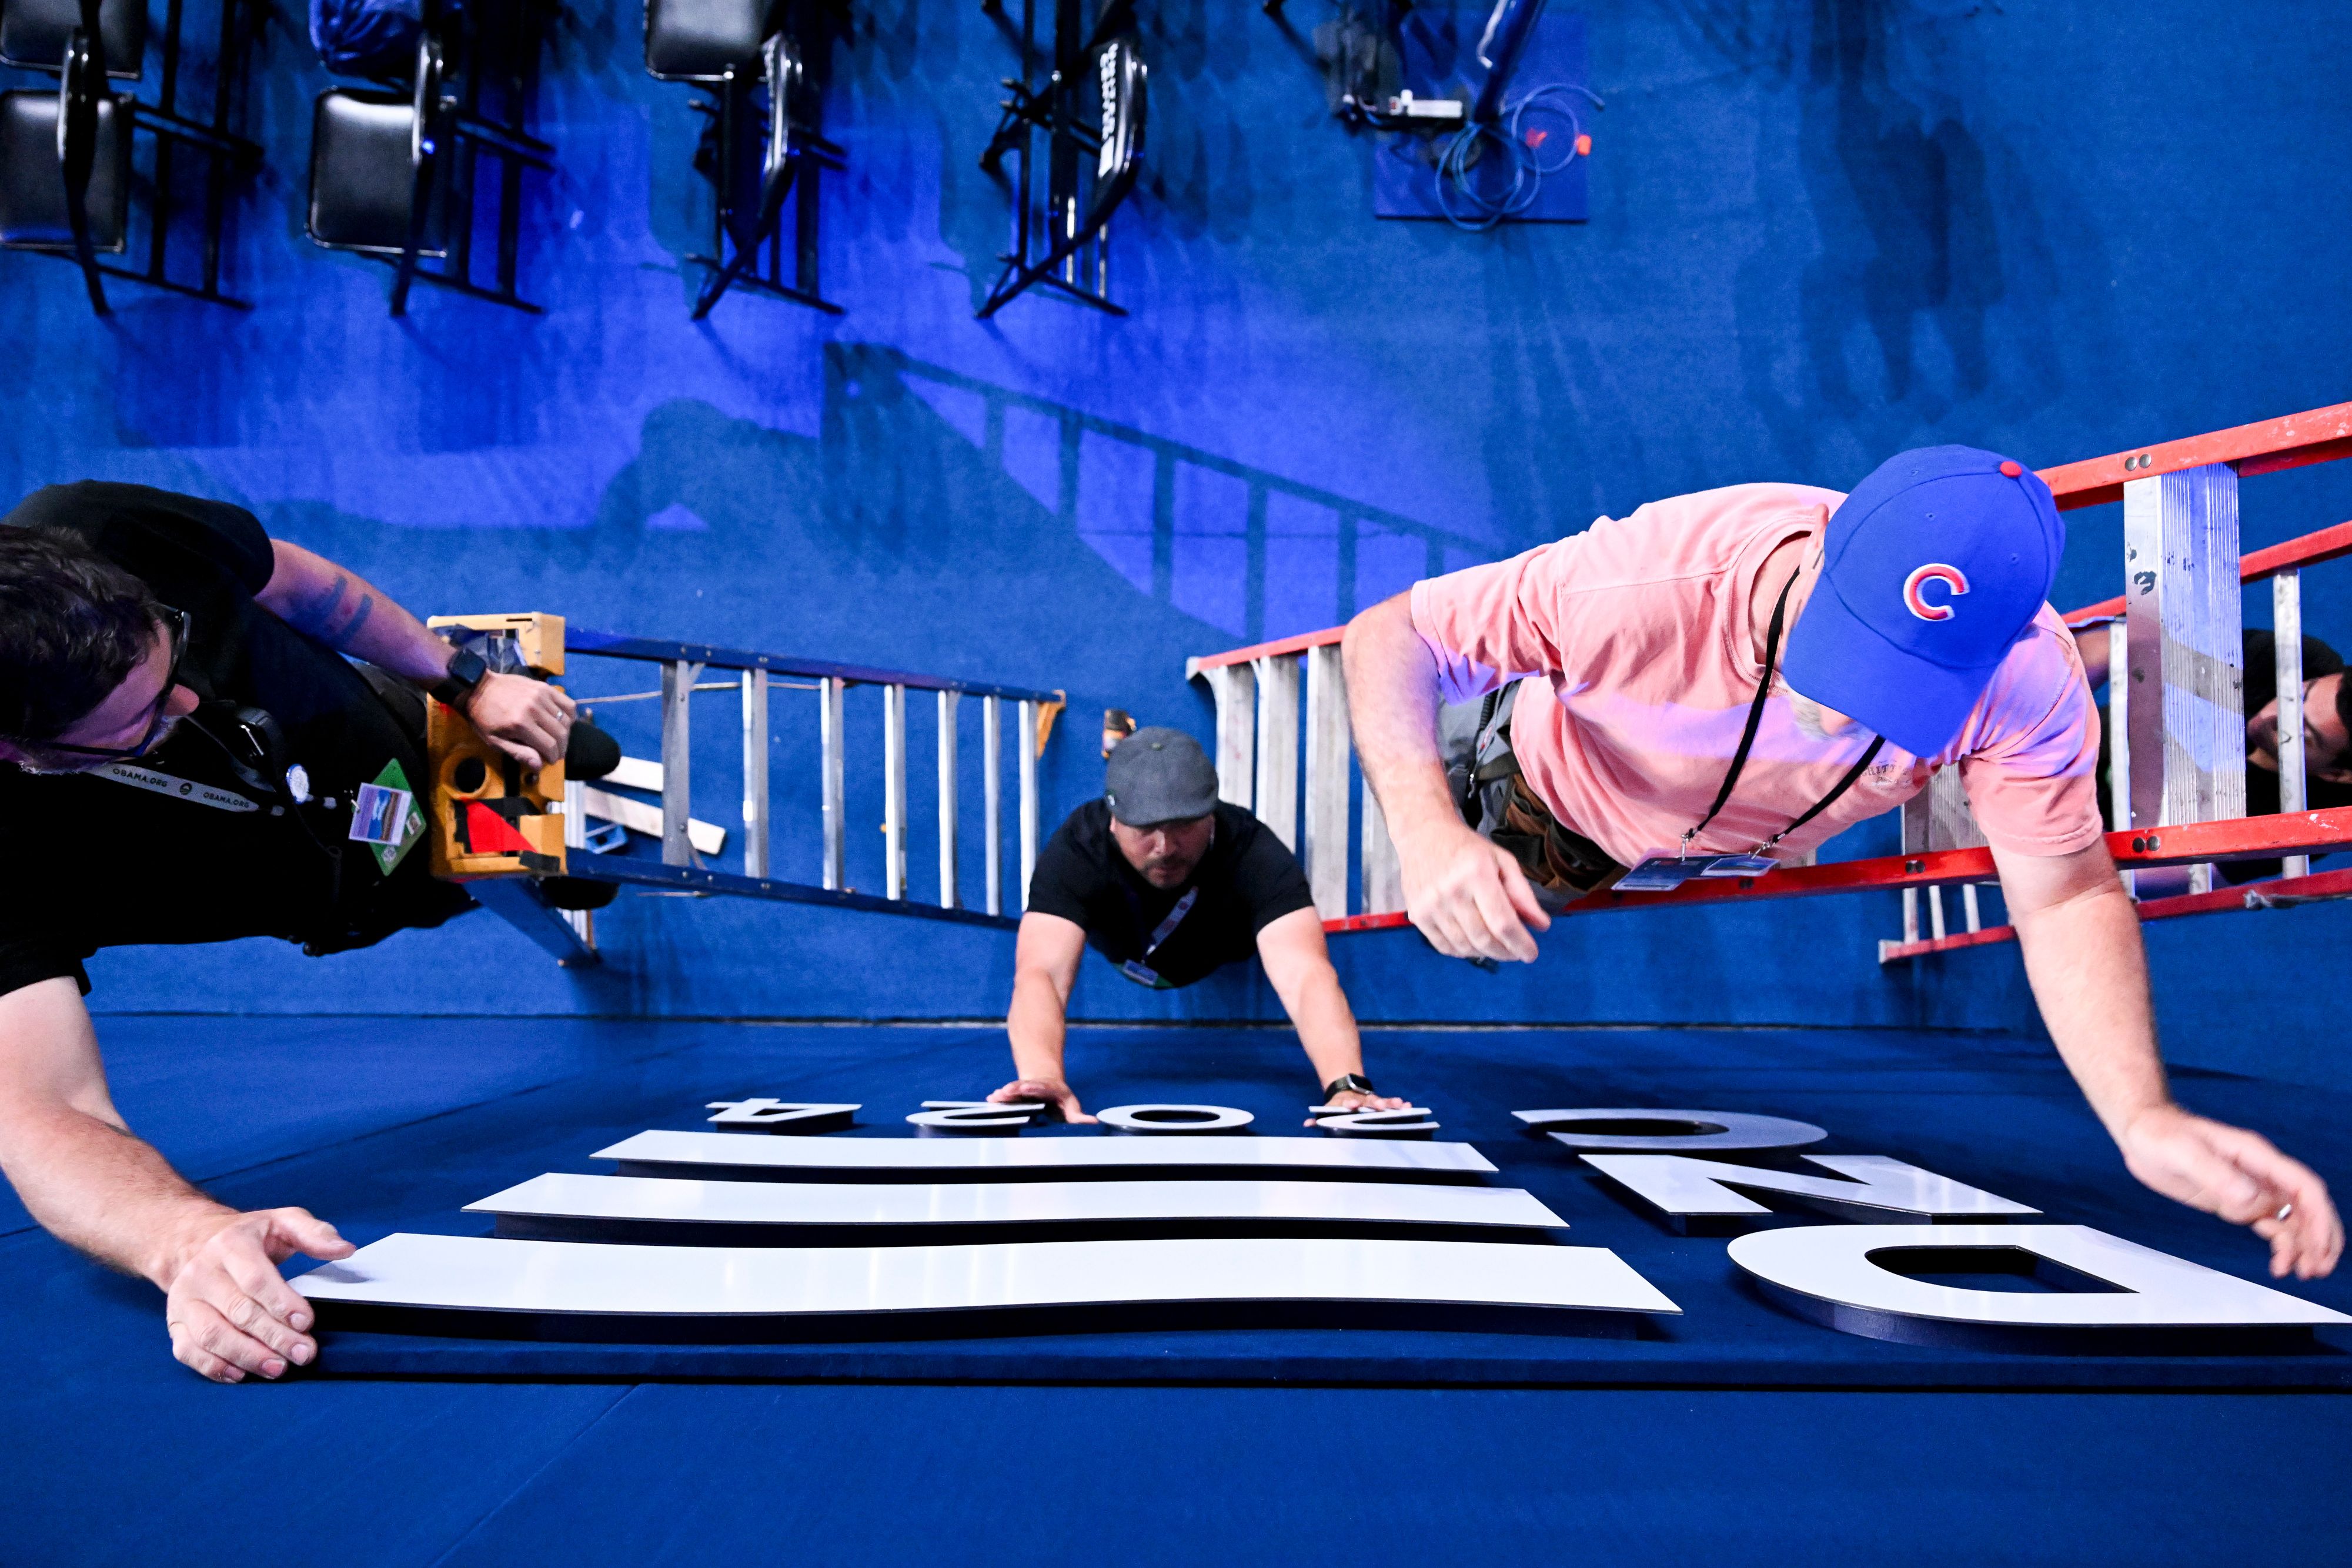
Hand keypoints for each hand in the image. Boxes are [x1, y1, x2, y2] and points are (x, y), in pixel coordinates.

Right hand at [161, 1207, 355, 1382]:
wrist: (195, 1241)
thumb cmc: (249, 1236)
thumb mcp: (283, 1221)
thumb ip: (314, 1233)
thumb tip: (345, 1249)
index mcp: (230, 1244)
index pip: (256, 1279)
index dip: (282, 1303)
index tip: (307, 1323)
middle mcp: (201, 1272)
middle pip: (239, 1311)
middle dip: (274, 1337)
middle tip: (303, 1354)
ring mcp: (184, 1299)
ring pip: (212, 1335)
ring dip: (247, 1356)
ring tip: (278, 1368)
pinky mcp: (174, 1322)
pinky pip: (188, 1350)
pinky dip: (212, 1366)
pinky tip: (240, 1374)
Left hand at [462, 671, 575, 770]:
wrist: (477, 688)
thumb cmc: (484, 718)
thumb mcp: (495, 741)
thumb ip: (519, 752)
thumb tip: (539, 766)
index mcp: (520, 724)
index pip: (550, 746)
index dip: (554, 757)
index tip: (551, 760)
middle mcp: (534, 709)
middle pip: (561, 733)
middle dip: (561, 748)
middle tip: (556, 752)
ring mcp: (541, 696)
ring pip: (566, 720)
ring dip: (565, 733)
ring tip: (557, 738)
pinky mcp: (544, 687)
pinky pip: (568, 703)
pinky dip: (570, 715)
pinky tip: (562, 721)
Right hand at [991, 1078, 1093, 1123]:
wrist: (1045, 1083)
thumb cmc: (1059, 1099)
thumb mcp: (1071, 1106)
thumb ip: (1078, 1116)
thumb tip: (1093, 1121)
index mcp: (1048, 1088)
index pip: (1042, 1086)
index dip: (1033, 1087)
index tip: (1026, 1087)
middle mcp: (1034, 1087)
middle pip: (1024, 1086)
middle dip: (1016, 1088)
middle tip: (1006, 1091)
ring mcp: (1023, 1090)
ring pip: (1014, 1090)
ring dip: (1005, 1093)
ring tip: (996, 1096)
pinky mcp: (1015, 1095)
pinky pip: (1006, 1096)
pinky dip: (999, 1098)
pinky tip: (991, 1099)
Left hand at [1304, 1088, 1408, 1125]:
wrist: (1346, 1088)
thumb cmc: (1338, 1107)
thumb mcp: (1328, 1110)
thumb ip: (1319, 1120)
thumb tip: (1306, 1123)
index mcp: (1346, 1103)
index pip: (1347, 1104)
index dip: (1349, 1104)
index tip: (1351, 1105)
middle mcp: (1361, 1101)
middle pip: (1367, 1102)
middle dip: (1375, 1104)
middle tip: (1381, 1106)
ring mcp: (1371, 1101)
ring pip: (1381, 1101)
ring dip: (1390, 1104)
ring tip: (1401, 1105)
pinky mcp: (1380, 1102)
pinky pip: (1390, 1103)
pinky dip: (1398, 1104)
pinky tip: (1408, 1105)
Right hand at [1398, 818, 1549, 962]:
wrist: (1423, 834)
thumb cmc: (1467, 848)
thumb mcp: (1502, 860)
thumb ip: (1522, 893)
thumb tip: (1542, 926)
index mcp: (1477, 874)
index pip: (1503, 922)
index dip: (1520, 943)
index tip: (1532, 954)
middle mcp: (1452, 892)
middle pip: (1484, 939)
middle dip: (1506, 952)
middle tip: (1517, 952)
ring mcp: (1430, 905)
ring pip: (1464, 947)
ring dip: (1486, 953)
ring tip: (1497, 947)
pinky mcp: (1416, 914)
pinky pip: (1444, 946)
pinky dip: (1463, 952)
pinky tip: (1474, 944)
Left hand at [2118, 1106, 2341, 1278]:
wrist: (2140, 1131)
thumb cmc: (2160, 1133)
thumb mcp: (2183, 1151)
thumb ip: (2217, 1174)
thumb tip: (2251, 1201)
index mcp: (2256, 1156)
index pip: (2304, 1187)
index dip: (2319, 1218)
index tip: (2320, 1247)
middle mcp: (2260, 1172)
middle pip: (2307, 1206)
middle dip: (2319, 1237)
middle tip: (2317, 1268)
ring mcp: (2249, 1187)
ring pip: (2292, 1219)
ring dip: (2303, 1245)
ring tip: (2302, 1272)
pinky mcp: (2235, 1200)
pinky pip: (2270, 1224)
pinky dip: (2281, 1244)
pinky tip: (2279, 1264)